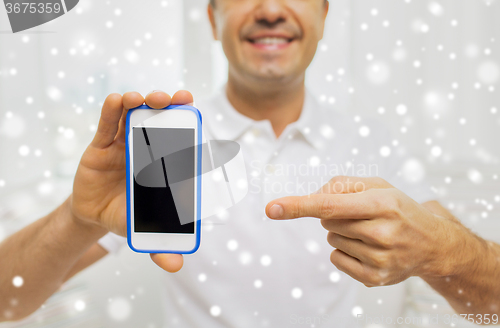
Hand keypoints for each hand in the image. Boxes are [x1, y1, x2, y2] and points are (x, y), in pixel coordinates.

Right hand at [71, 90, 192, 272]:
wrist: (93, 215)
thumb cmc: (125, 214)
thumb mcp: (143, 228)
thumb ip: (160, 243)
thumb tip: (176, 266)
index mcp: (161, 163)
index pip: (177, 137)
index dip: (186, 121)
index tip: (194, 109)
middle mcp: (145, 148)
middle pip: (157, 119)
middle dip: (168, 106)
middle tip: (175, 100)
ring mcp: (123, 144)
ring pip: (133, 116)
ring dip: (141, 102)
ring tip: (145, 99)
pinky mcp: (101, 145)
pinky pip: (107, 124)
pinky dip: (112, 110)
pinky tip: (118, 100)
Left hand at [265, 176, 463, 286]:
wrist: (432, 244)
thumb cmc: (399, 209)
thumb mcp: (378, 186)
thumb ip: (343, 185)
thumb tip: (314, 198)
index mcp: (383, 203)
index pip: (330, 205)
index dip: (298, 205)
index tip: (272, 208)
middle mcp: (382, 232)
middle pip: (326, 221)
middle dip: (336, 214)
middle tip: (363, 215)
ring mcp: (379, 258)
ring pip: (331, 239)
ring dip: (342, 232)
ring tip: (370, 232)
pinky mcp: (375, 278)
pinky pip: (335, 259)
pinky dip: (344, 250)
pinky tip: (367, 247)